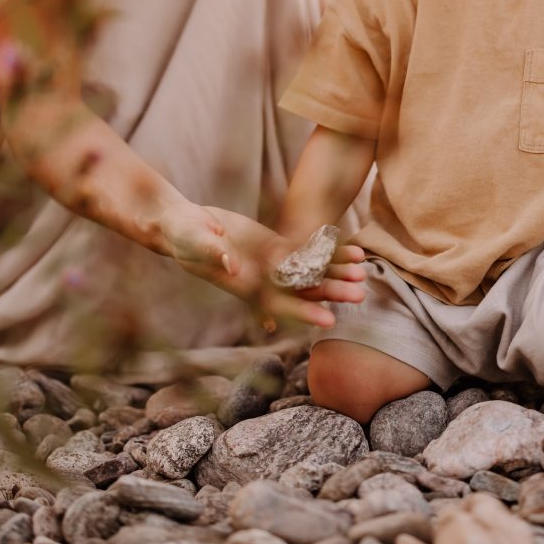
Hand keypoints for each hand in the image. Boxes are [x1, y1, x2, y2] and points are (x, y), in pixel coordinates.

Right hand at [172, 204, 366, 329]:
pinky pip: (305, 251)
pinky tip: (351, 251)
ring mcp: (269, 263)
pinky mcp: (273, 246)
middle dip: (330, 293)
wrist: (180, 223)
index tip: (329, 320)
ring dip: (335, 272)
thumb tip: (231, 265)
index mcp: (241, 284)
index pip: (276, 303)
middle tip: (359, 295)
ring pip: (309, 271)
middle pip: (301, 290)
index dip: (303, 312)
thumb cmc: (180, 234)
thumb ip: (211, 253)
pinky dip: (328, 252)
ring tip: (363, 272)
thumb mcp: (192, 241)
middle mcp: (260, 279)